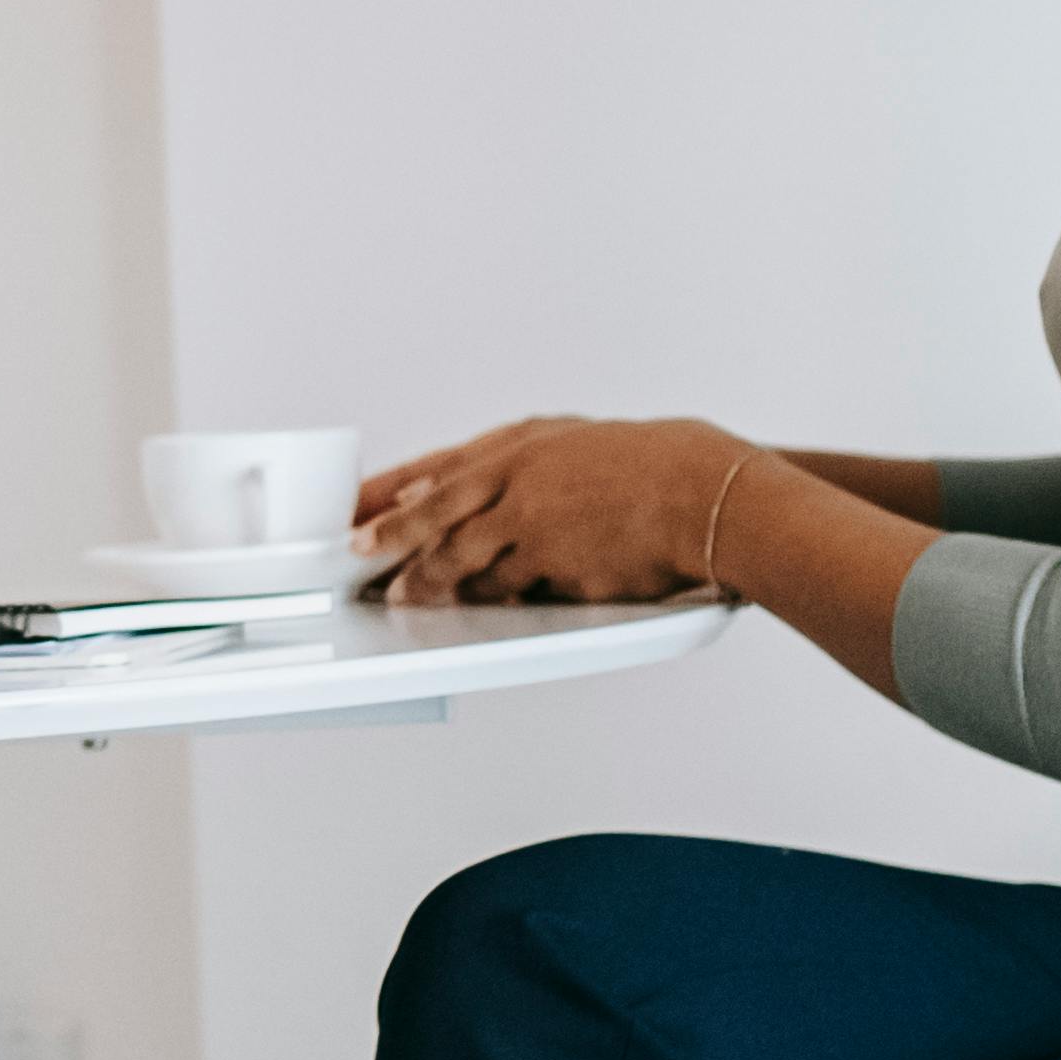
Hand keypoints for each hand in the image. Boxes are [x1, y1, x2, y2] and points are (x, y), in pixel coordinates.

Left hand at [358, 415, 749, 607]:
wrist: (704, 493)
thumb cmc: (644, 467)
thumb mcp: (567, 446)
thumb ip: (512, 466)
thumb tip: (458, 486)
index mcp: (519, 447)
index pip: (434, 472)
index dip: (389, 497)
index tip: (356, 513)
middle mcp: (518, 483)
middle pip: (435, 519)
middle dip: (393, 544)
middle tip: (361, 562)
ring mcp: (537, 529)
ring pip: (467, 563)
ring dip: (434, 584)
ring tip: (407, 598)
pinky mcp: (561, 570)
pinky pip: (514, 593)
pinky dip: (492, 603)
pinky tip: (474, 613)